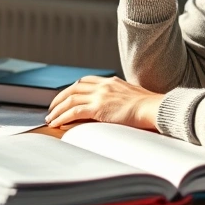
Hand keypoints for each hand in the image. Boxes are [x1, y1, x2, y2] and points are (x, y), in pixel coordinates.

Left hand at [46, 76, 164, 129]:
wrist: (154, 108)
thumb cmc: (149, 107)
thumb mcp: (133, 97)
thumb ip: (122, 98)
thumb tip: (119, 108)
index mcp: (111, 81)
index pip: (85, 81)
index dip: (73, 88)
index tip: (66, 96)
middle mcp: (103, 86)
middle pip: (73, 88)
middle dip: (60, 98)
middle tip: (52, 108)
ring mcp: (100, 96)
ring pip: (70, 99)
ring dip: (58, 109)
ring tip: (51, 118)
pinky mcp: (98, 108)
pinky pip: (74, 112)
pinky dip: (62, 117)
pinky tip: (56, 123)